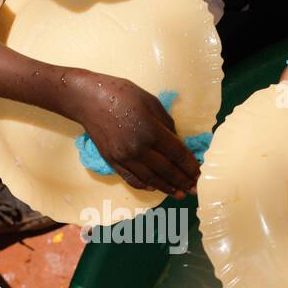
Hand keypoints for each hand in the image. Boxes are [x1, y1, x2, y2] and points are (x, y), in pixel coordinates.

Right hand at [65, 69, 198, 195]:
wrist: (88, 99)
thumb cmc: (122, 94)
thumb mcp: (152, 102)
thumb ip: (167, 124)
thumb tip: (176, 141)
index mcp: (151, 131)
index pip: (177, 155)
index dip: (190, 166)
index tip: (199, 173)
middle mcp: (139, 149)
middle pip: (166, 170)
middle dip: (183, 181)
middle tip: (195, 189)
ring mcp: (124, 158)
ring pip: (150, 179)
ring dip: (167, 188)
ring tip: (180, 194)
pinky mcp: (113, 161)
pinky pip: (132, 178)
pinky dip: (145, 186)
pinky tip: (155, 188)